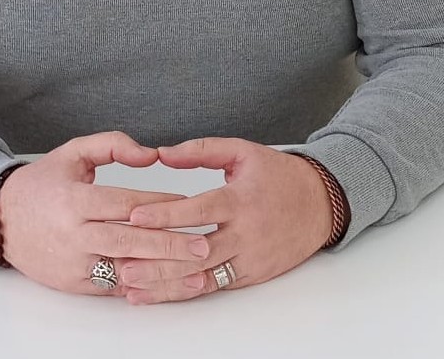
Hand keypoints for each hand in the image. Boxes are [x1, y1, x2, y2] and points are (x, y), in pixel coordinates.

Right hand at [0, 131, 211, 294]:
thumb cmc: (41, 183)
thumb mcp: (73, 152)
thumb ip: (113, 145)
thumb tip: (150, 154)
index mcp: (75, 199)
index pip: (125, 203)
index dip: (160, 205)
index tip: (189, 204)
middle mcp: (75, 234)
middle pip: (130, 241)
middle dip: (169, 245)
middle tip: (203, 245)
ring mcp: (73, 262)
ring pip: (124, 269)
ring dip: (162, 272)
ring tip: (195, 272)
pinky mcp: (72, 283)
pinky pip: (111, 286)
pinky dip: (139, 286)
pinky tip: (166, 286)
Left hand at [120, 137, 333, 304]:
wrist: (321, 204)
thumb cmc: (279, 176)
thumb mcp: (242, 152)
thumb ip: (201, 150)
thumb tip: (163, 152)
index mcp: (240, 200)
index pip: (198, 210)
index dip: (165, 214)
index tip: (135, 217)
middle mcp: (244, 234)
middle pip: (196, 252)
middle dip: (157, 260)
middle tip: (122, 262)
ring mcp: (248, 259)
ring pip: (202, 277)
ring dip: (165, 284)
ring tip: (131, 286)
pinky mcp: (251, 276)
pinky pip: (214, 287)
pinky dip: (184, 292)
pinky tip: (158, 294)